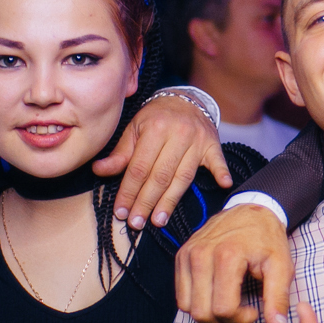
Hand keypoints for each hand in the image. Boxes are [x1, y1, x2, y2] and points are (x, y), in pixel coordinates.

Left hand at [99, 93, 229, 229]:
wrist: (185, 99)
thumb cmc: (156, 117)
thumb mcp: (134, 128)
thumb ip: (120, 153)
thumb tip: (99, 170)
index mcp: (155, 128)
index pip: (139, 167)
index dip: (129, 191)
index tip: (121, 212)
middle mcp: (178, 134)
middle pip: (160, 175)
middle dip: (146, 202)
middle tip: (136, 223)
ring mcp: (197, 140)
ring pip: (183, 176)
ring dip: (170, 201)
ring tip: (158, 221)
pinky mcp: (213, 145)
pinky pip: (218, 161)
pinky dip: (221, 172)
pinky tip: (224, 185)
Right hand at [176, 203, 293, 322]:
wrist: (251, 210)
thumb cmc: (268, 239)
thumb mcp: (281, 266)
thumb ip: (278, 298)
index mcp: (227, 256)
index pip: (223, 309)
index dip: (241, 319)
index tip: (254, 310)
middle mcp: (201, 254)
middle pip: (202, 312)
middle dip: (224, 322)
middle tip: (242, 312)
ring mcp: (187, 254)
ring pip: (187, 308)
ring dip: (209, 315)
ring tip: (230, 305)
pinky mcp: (181, 256)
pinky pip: (181, 296)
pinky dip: (197, 303)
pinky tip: (217, 295)